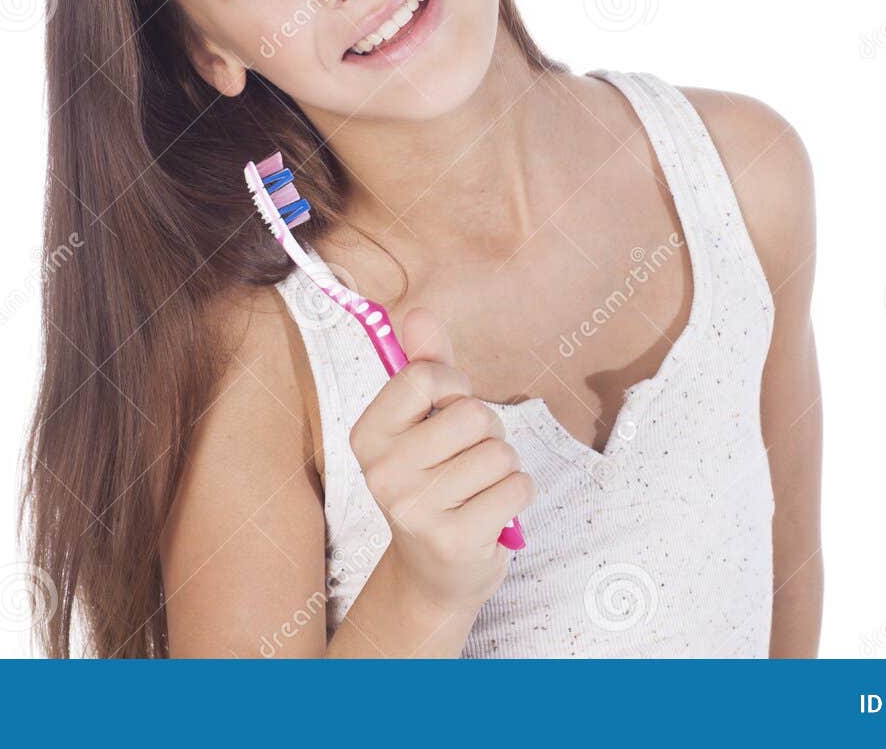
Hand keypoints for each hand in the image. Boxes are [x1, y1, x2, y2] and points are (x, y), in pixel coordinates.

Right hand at [348, 306, 536, 613]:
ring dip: (503, 467)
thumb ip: (425, 365)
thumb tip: (417, 313)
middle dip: (487, 431)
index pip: (422, 376)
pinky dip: (517, 494)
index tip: (450, 407)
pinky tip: (492, 511)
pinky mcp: (454, 540)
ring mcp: (415, 510)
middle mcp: (382, 472)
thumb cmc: (436, 480)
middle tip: (469, 458)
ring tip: (478, 488)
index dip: (454, 386)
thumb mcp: (425, 421)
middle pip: (472, 414)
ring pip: (500, 452)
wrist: (436, 571)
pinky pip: (517, 486)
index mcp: (368, 435)